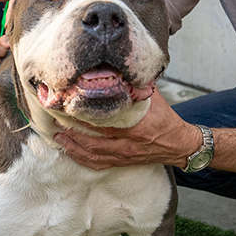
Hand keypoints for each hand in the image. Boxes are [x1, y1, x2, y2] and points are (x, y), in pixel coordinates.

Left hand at [52, 88, 202, 170]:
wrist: (179, 144)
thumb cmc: (166, 119)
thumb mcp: (153, 98)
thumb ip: (135, 86)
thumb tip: (116, 71)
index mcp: (136, 125)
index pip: (105, 120)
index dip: (84, 114)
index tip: (69, 104)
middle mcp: (128, 143)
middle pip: (93, 138)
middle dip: (72, 129)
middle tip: (56, 118)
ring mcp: (123, 155)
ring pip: (92, 153)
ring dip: (72, 145)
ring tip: (57, 134)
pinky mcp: (122, 162)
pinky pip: (97, 164)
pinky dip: (81, 158)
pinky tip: (70, 151)